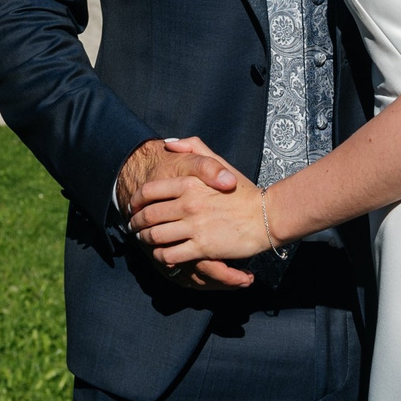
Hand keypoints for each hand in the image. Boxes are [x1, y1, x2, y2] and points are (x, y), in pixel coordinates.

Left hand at [132, 156, 276, 275]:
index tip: (133, 207)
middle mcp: (188, 203)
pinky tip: (162, 256)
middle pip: (149, 215)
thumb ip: (194, 148)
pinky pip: (171, 254)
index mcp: (189, 182)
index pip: (150, 191)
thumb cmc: (243, 191)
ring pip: (156, 236)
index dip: (136, 201)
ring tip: (145, 241)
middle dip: (136, 223)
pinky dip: (161, 257)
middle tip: (133, 227)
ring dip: (146, 240)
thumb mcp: (219, 163)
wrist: (266, 216)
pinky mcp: (202, 247)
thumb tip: (169, 144)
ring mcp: (194, 226)